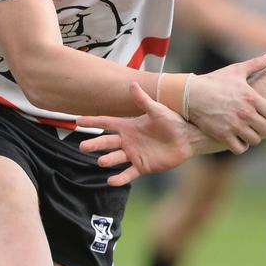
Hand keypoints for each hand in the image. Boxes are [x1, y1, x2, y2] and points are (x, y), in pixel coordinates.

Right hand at [79, 83, 215, 185]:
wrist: (187, 138)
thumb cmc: (173, 121)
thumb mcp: (157, 110)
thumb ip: (143, 100)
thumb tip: (132, 84)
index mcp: (129, 126)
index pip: (107, 123)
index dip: (93, 121)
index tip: (78, 121)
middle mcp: (128, 140)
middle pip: (107, 142)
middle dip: (95, 144)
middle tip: (82, 147)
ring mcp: (134, 154)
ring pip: (116, 158)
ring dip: (107, 160)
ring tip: (101, 161)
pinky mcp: (142, 166)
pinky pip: (128, 173)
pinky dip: (120, 178)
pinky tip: (111, 181)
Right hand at [189, 52, 265, 152]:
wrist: (191, 94)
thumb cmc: (215, 81)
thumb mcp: (236, 70)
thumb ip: (257, 64)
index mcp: (251, 97)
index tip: (265, 112)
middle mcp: (245, 112)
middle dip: (264, 126)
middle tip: (257, 123)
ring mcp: (234, 125)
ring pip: (255, 140)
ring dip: (252, 136)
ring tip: (247, 130)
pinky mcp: (222, 135)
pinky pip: (240, 148)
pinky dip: (240, 145)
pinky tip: (237, 137)